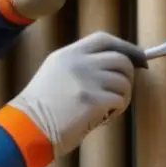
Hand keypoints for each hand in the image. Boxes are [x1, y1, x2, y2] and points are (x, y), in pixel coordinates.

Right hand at [9, 32, 146, 157]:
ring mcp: (87, 80)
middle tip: (122, 92)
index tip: (138, 57)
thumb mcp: (54, 75)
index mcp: (67, 54)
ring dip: (123, 97)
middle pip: (120, 59)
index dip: (125, 47)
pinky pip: (121, 100)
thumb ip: (79, 67)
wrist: (27, 127)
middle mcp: (78, 62)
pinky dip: (118, 110)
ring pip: (123, 81)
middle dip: (128, 76)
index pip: (104, 39)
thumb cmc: (40, 109)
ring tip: (108, 109)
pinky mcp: (94, 99)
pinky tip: (104, 118)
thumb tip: (113, 70)